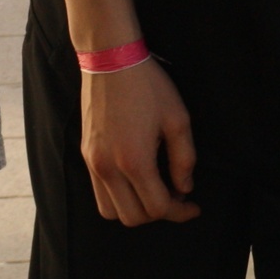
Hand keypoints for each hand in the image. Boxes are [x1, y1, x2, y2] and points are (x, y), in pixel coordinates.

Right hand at [80, 58, 198, 225]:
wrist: (111, 60)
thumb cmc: (148, 86)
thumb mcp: (178, 119)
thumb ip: (184, 159)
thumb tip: (185, 187)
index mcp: (134, 161)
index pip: (157, 207)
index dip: (180, 212)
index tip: (193, 206)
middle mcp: (108, 169)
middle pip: (133, 218)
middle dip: (158, 213)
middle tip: (177, 195)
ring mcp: (93, 163)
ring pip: (111, 212)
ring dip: (135, 209)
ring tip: (155, 189)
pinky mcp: (85, 156)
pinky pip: (99, 193)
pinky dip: (118, 198)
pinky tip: (137, 179)